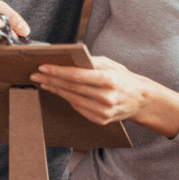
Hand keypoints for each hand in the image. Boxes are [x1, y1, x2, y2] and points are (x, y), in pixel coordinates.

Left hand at [30, 57, 178, 138]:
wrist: (142, 100)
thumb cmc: (124, 78)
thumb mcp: (111, 64)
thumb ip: (90, 62)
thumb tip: (67, 60)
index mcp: (109, 80)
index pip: (77, 76)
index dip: (57, 72)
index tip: (43, 67)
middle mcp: (106, 97)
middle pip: (71, 88)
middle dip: (51, 80)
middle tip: (36, 75)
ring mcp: (103, 111)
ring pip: (72, 99)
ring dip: (55, 90)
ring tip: (44, 82)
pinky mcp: (100, 120)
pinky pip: (78, 108)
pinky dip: (67, 99)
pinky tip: (58, 91)